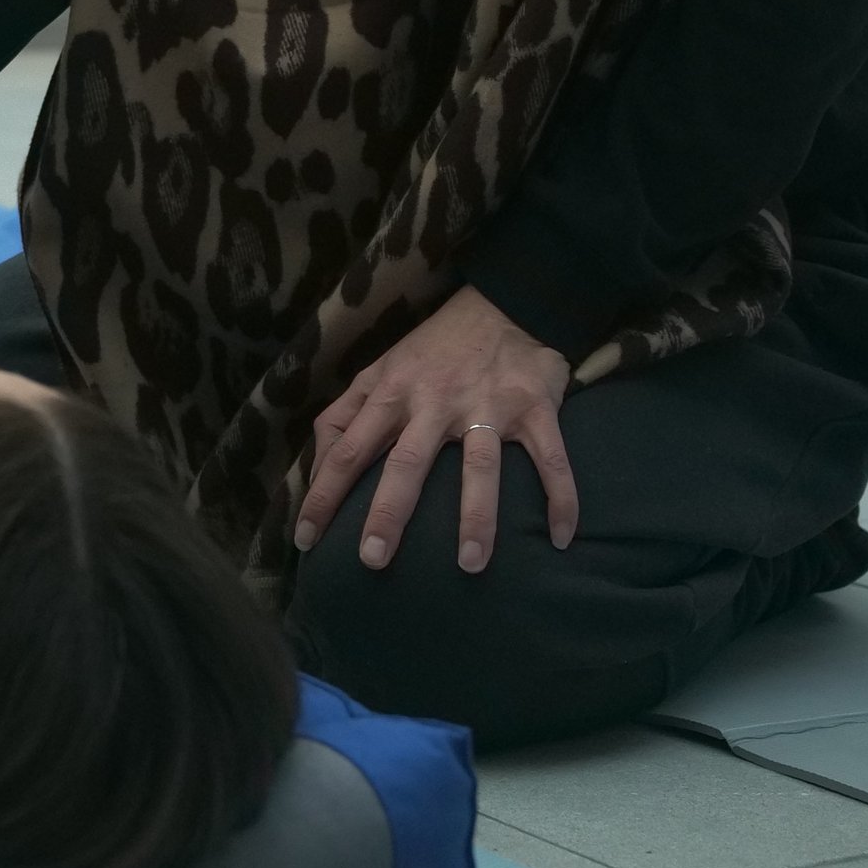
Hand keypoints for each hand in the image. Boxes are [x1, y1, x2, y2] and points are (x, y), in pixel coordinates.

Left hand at [293, 284, 576, 575]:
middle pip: (407, 462)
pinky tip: (562, 537)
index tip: (305, 539)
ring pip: (480, 466)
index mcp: (392, 394)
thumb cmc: (431, 350)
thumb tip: (316, 469)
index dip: (324, 494)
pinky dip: (560, 496)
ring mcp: (488, 405)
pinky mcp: (535, 408)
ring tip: (470, 564)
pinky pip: (550, 458)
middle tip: (372, 560)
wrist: (503, 303)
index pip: (348, 449)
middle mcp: (435, 401)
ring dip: (476, 517)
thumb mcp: (378, 371)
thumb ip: (344, 415)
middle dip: (388, 511)